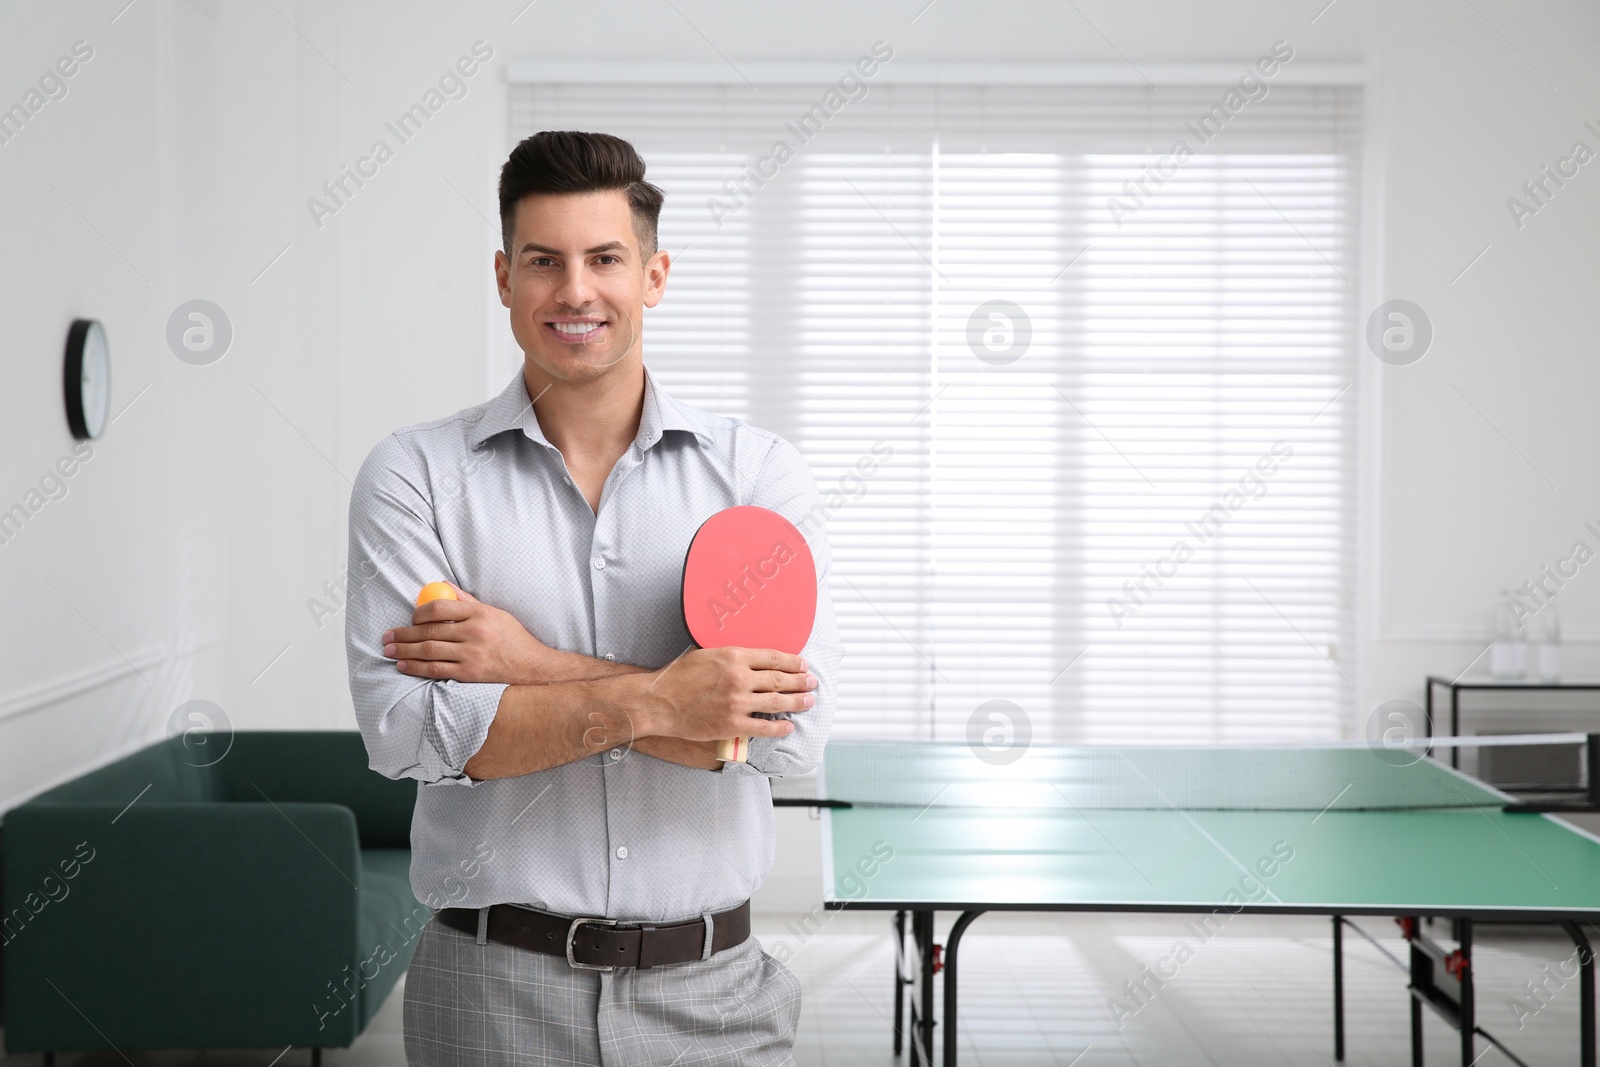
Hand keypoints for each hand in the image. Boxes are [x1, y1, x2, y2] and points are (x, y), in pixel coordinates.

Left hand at [382, 585, 548, 683]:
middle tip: (387, 637)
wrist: (531, 666)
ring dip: (405, 651)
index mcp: (479, 614)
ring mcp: (472, 654)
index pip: (440, 608)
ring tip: (390, 651)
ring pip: (429, 651)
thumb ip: (468, 601)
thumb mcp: (495, 613)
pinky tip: (404, 666)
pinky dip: (417, 668)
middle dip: (404, 635)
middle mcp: (474, 633)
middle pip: (429, 631)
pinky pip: (437, 670)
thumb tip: (443, 586)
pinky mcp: (470, 673)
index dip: (419, 613)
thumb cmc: (513, 638)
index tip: (410, 618)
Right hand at [639, 647, 816, 741]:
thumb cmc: (678, 676)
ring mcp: (737, 703)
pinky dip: (779, 727)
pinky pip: (763, 727)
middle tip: (812, 682)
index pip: (772, 658)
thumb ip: (731, 657)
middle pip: (779, 679)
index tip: (802, 665)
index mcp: (734, 656)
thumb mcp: (706, 654)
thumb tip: (752, 660)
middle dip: (800, 681)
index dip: (792, 662)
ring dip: (796, 702)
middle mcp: (739, 678)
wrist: (659, 701)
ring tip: (808, 701)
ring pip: (776, 702)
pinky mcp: (732, 724)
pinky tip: (788, 726)